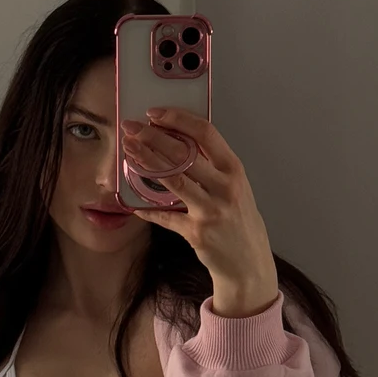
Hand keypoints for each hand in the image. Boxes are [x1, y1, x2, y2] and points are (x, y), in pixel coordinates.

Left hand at [121, 105, 280, 316]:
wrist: (249, 264)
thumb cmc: (239, 221)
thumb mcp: (235, 187)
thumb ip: (213, 167)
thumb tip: (177, 142)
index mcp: (234, 170)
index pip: (206, 133)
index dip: (178, 119)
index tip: (155, 113)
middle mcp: (225, 187)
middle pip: (184, 153)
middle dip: (153, 137)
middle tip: (131, 128)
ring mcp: (211, 211)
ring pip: (173, 179)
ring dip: (146, 162)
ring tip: (128, 150)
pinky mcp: (197, 232)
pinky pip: (166, 216)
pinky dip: (148, 209)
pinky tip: (133, 203)